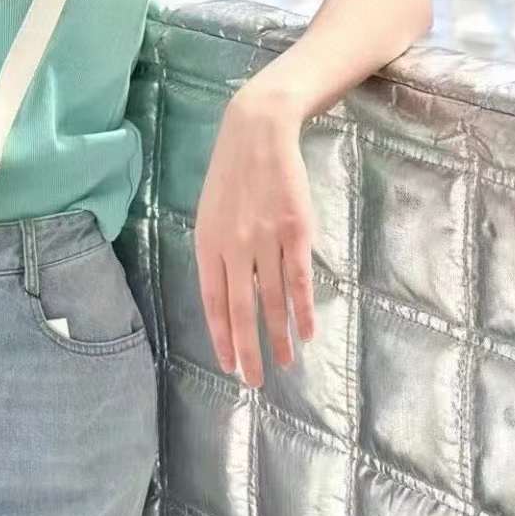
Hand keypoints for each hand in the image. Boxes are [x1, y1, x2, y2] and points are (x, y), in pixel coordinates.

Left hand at [193, 91, 316, 388]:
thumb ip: (216, 252)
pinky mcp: (296, 232)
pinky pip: (299, 280)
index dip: (221, 337)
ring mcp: (265, 240)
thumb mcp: (211, 212)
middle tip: (256, 381)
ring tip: (285, 362)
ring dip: (279, 336)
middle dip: (248, 350)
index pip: (213, 301)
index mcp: (207, 242)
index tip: (229, 366)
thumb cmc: (232, 175)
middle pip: (241, 310)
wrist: (258, 133)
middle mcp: (233, 246)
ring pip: (273, 300)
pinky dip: (304, 309)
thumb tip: (225, 294)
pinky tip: (307, 331)